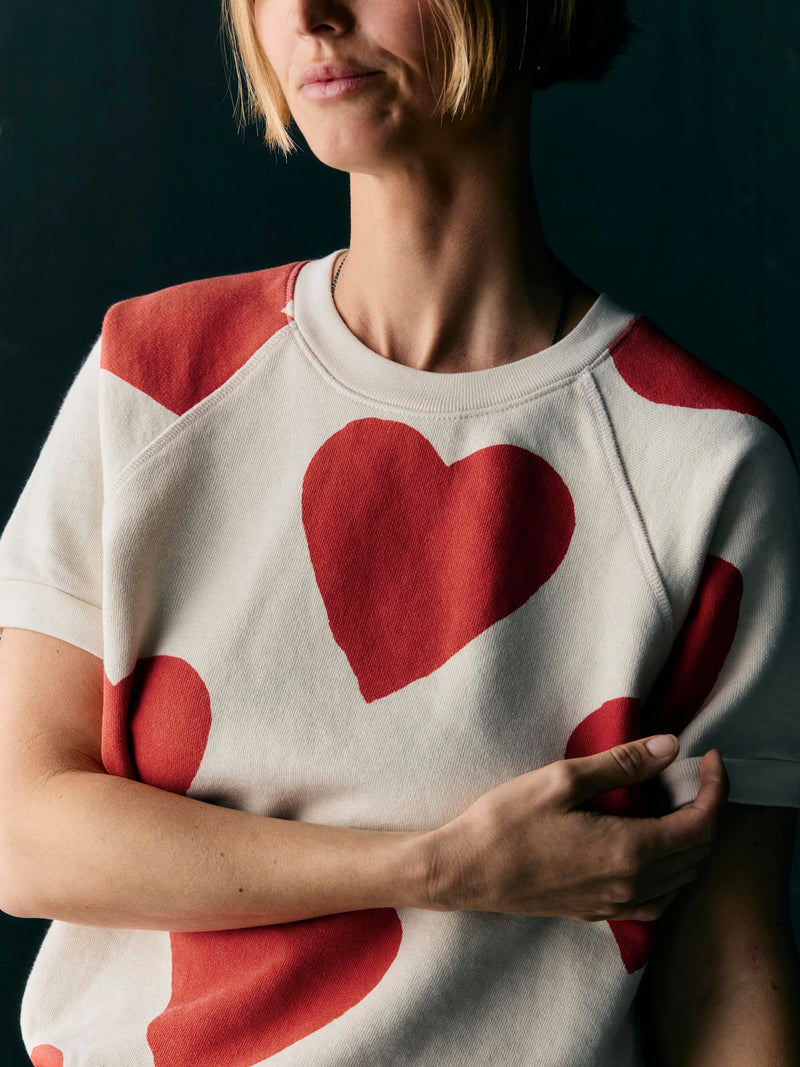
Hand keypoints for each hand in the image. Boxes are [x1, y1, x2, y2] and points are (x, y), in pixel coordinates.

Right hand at [422, 737, 728, 921]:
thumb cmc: (506, 822)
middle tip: (694, 776)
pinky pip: (656, 901)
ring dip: (692, 844)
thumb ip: (623, 764)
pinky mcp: (597, 912)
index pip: (702, 824)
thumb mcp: (563, 780)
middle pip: (699, 854)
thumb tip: (671, 746)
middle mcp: (631, 886)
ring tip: (676, 806)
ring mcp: (614, 905)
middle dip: (708, 811)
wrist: (465, 871)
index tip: (710, 758)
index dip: (717, 788)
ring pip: (682, 881)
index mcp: (630, 851)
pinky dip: (670, 873)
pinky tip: (650, 849)